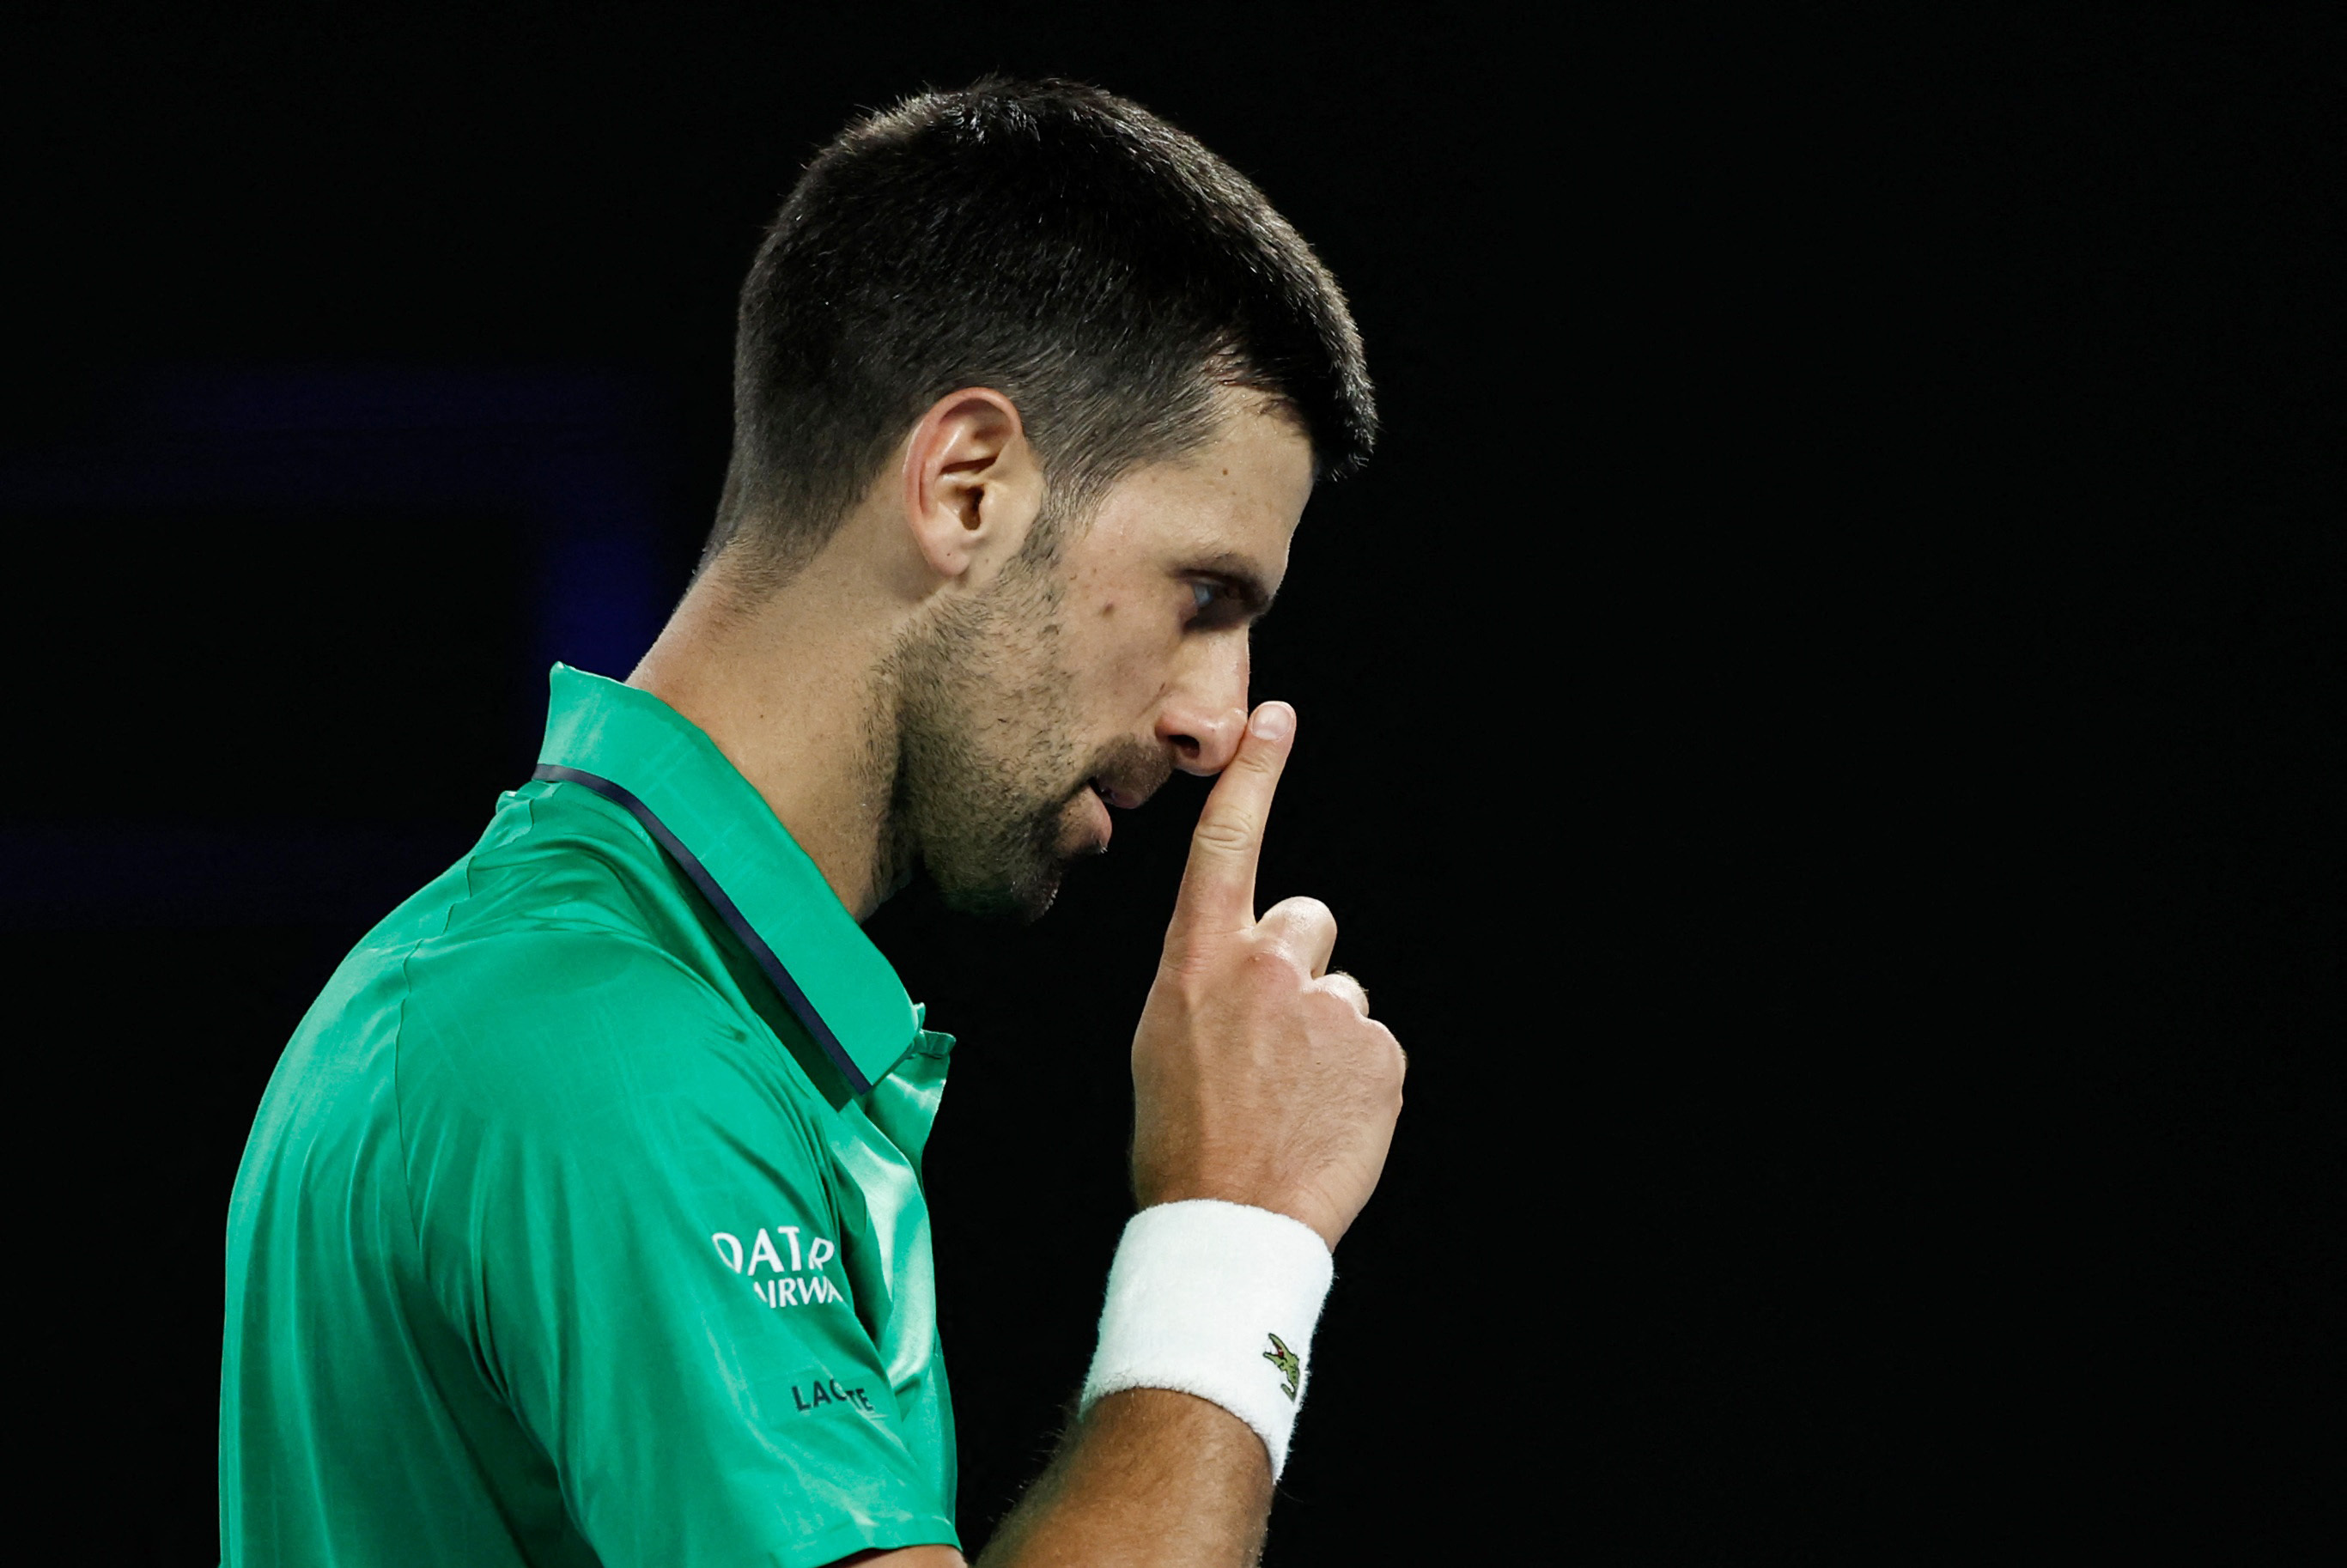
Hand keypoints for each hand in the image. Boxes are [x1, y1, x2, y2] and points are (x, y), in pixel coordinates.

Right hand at [1129, 702, 1405, 1249]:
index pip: (1227, 843)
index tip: (1276, 719)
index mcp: (1199, 961)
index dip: (1254, 776)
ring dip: (1327, 1035)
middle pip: (1309, 920)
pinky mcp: (1381, 1054)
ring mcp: (1331, 1008)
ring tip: (1293, 1099)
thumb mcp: (1165, 1039)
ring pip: (1343, 994)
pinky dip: (1356, 1080)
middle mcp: (1268, 968)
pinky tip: (1323, 1121)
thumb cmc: (1182, 1139)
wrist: (1228, 1223)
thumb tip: (1249, 973)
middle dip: (1300, 968)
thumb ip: (1212, 981)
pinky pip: (1374, 1048)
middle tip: (1273, 1044)